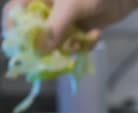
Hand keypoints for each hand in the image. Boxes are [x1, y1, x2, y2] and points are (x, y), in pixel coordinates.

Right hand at [2, 0, 137, 51]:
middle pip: (37, 32)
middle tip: (60, 53)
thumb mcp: (70, 7)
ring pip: (58, 42)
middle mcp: (48, 8)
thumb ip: (54, 28)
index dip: (17, 31)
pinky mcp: (80, 27)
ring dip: (72, 45)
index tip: (25, 49)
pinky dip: (85, 44)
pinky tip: (96, 34)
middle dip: (50, 45)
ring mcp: (65, 19)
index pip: (15, 13)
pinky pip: (75, 43)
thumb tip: (40, 50)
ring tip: (85, 40)